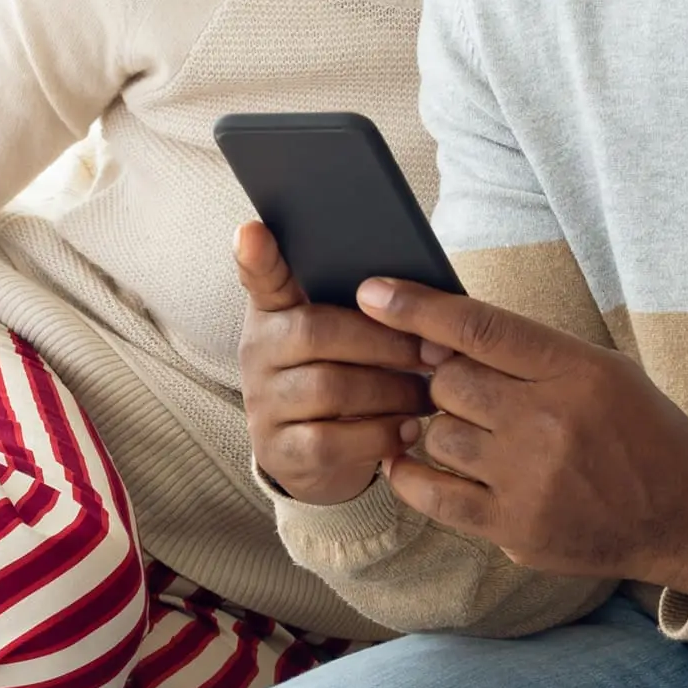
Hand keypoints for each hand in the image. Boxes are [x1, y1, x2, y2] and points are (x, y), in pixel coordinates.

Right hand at [235, 223, 433, 504]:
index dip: (255, 256)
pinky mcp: (279, 451)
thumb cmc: (346, 378)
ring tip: (427, 394)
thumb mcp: (347, 339)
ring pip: (329, 388)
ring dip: (392, 391)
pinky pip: (329, 441)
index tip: (251, 231)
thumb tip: (413, 290)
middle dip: (387, 342)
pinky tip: (407, 431)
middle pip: (316, 332)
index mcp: (275, 313)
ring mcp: (264, 403)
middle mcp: (259, 352)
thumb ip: (366, 307)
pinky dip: (378, 435)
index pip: (260, 277)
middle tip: (436, 352)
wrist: (318, 457)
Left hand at [355, 278, 687, 595]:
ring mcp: (529, 477)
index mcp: (575, 370)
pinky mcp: (514, 526)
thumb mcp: (601, 369)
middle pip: (448, 381)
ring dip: (446, 430)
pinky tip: (408, 462)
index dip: (418, 308)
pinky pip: (432, 492)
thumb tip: (440, 336)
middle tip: (472, 392)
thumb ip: (528, 352)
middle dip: (447, 381)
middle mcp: (549, 421)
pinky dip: (411, 474)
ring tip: (482, 436)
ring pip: (438, 434)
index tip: (373, 292)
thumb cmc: (638, 430)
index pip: (479, 328)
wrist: (685, 513)